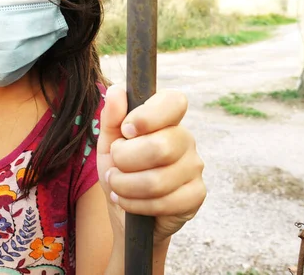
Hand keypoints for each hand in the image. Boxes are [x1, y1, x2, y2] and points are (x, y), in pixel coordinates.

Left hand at [97, 85, 205, 245]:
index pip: (174, 102)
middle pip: (160, 147)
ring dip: (125, 185)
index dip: (148, 116)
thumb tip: (117, 90)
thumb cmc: (119, 171)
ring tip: (117, 184)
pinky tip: (129, 201)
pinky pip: (164, 202)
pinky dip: (136, 204)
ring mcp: (194, 168)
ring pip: (157, 180)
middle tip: (115, 165)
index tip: (126, 130)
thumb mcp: (107, 143)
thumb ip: (111, 117)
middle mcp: (185, 139)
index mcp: (166, 119)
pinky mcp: (196, 196)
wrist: (125, 212)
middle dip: (125, 160)